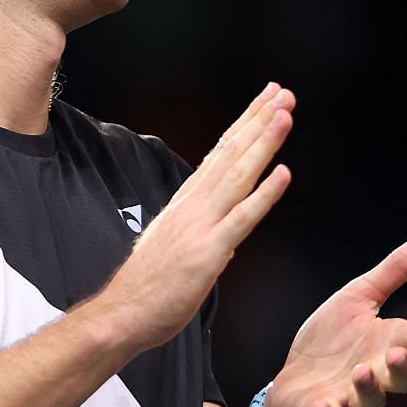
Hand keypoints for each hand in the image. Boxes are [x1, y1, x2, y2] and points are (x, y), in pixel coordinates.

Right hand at [94, 82, 293, 352]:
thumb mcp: (177, 246)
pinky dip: (264, 195)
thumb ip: (203, 231)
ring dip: (263, 143)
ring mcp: (201, 226)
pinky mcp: (209, 252)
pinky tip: (283, 174)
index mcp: (188, 202)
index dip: (246, 125)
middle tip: (284, 92)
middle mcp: (194, 205)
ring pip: (238, 175)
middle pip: (231, 153)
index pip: (221, 153)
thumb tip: (230, 230)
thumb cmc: (148, 287)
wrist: (122, 314)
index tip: (266, 101)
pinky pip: (242, 219)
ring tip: (284, 114)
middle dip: (259, 120)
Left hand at [264, 233, 406, 406]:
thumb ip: (394, 272)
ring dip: (368, 388)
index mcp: (386, 343)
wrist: (292, 382)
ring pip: (369, 400)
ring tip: (362, 371)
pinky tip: (324, 405)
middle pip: (401, 378)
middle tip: (399, 352)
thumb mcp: (359, 297)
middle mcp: (375, 373)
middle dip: (402, 368)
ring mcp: (349, 395)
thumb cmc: (331, 341)